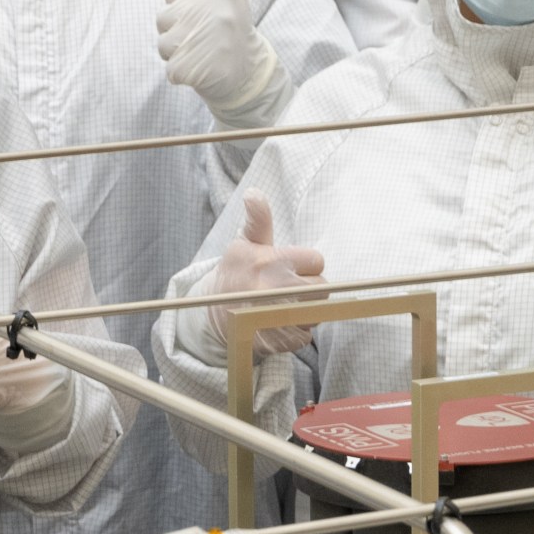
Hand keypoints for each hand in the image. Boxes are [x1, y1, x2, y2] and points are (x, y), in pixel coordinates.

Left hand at [152, 0, 282, 117]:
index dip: (185, 6)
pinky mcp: (189, 69)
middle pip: (163, 20)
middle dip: (178, 30)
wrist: (249, 69)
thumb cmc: (233, 19)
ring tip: (204, 52)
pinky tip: (202, 69)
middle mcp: (203, 12)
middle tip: (206, 35)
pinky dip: (182, 74)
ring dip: (178, 52)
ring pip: (163, 45)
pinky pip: (170, 69)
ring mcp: (196, 42)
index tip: (208, 12)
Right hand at [212, 191, 326, 355]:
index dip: (306, 265)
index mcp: (271, 261)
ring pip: (317, 312)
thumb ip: (258, 218)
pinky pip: (307, 335)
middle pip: (322, 288)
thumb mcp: (245, 243)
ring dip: (306, 310)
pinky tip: (278, 322)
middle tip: (288, 287)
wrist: (211, 313)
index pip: (317, 261)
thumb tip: (254, 192)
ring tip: (282, 304)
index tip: (289, 268)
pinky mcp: (277, 341)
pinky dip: (297, 330)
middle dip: (310, 288)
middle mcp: (275, 289)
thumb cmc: (237, 273)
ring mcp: (276, 317)